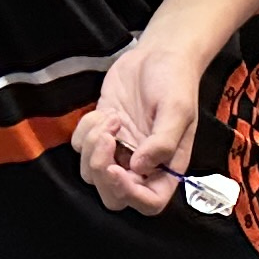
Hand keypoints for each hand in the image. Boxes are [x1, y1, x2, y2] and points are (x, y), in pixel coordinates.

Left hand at [72, 38, 196, 214]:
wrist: (158, 54)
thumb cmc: (175, 82)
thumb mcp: (178, 110)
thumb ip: (163, 142)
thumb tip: (140, 168)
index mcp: (166, 168)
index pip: (149, 203)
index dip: (129, 195)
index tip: (115, 170)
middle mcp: (141, 166)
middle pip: (113, 197)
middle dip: (102, 172)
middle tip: (109, 139)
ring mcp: (118, 151)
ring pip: (91, 174)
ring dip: (94, 147)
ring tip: (111, 119)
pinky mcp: (101, 134)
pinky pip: (80, 148)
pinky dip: (85, 131)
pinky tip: (104, 112)